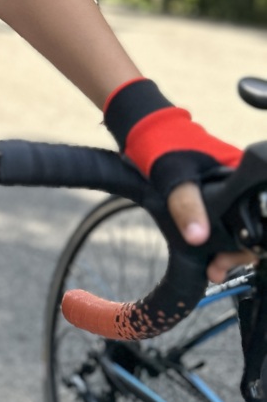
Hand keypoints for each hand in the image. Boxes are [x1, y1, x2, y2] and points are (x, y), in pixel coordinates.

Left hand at [105, 78, 249, 282]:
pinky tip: (211, 257)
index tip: (228, 260)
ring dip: (228, 251)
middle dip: (236, 254)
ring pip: (239, 229)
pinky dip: (220, 242)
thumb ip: (185, 205)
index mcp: (240, 176)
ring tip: (213, 269)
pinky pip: (227, 224)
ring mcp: (230, 191)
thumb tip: (198, 236)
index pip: (259, 217)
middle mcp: (241, 185)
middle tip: (216, 269)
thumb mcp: (173, 179)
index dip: (247, 244)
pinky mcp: (218, 197)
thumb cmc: (164, 146)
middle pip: (251, 228)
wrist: (147, 132)